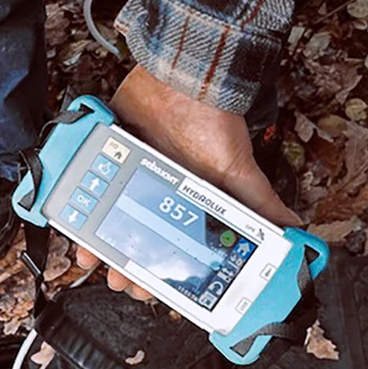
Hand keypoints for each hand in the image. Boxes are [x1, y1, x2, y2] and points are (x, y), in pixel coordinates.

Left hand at [75, 65, 300, 299]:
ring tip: (92, 260)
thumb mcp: (239, 172)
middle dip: (127, 267)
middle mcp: (156, 195)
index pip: (172, 251)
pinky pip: (88, 190)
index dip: (162, 274)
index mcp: (186, 205)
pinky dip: (77, 210)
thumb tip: (293, 228)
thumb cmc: (211, 123)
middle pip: (137, 243)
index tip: (153, 290)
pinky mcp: (108, 157)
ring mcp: (130, 177)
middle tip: (121, 280)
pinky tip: (74, 227)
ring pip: (108, 223)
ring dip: (99, 246)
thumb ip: (261, 203)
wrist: (181, 78)